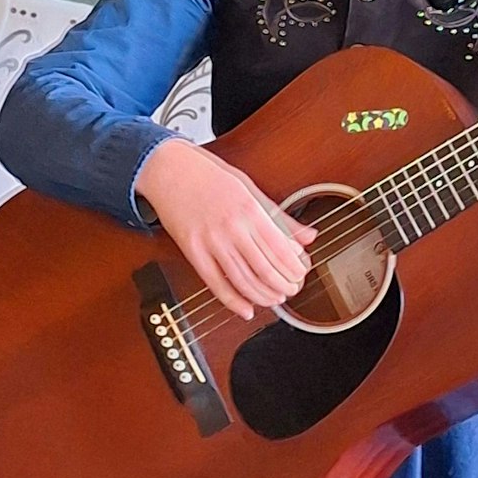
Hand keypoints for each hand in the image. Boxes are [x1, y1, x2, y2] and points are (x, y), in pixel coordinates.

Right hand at [136, 139, 314, 320]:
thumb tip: (308, 237)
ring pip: (244, 280)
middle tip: (291, 290)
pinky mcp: (192, 251)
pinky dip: (233, 301)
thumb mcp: (249, 189)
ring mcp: (211, 241)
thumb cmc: (208, 175)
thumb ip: (279, 217)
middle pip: (266, 269)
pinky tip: (246, 308)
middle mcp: (232, 227)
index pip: (281, 249)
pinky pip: (215, 284)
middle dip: (283, 286)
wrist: (169, 168)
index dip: (294, 269)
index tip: (300, 275)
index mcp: (250, 209)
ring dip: (263, 296)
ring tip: (274, 299)